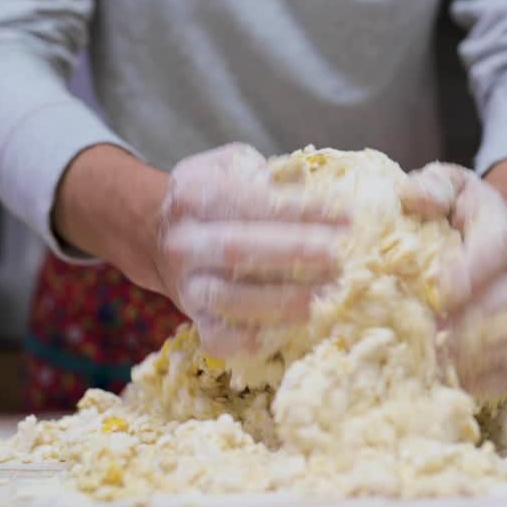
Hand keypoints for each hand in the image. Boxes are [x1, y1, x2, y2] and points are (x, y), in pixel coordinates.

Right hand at [156, 143, 347, 358]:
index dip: (303, 211)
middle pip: (241, 250)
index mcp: (196, 196)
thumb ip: (268, 174)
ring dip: (286, 301)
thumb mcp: (231, 165)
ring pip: (232, 298)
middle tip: (347, 256)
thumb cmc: (214, 196)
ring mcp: (186, 285)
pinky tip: (290, 335)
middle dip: (298, 254)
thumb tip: (318, 189)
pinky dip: (252, 341)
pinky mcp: (193, 320)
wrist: (158, 234)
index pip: (253, 203)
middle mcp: (185, 242)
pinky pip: (219, 338)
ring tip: (332, 298)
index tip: (349, 216)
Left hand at [399, 163, 506, 398]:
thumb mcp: (445, 182)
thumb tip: (412, 196)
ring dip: (476, 354)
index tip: (438, 290)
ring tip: (436, 362)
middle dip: (470, 321)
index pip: (496, 248)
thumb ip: (432, 185)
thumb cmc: (454, 207)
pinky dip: (481, 379)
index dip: (471, 271)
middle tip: (431, 336)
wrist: (482, 228)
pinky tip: (448, 383)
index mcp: (505, 226)